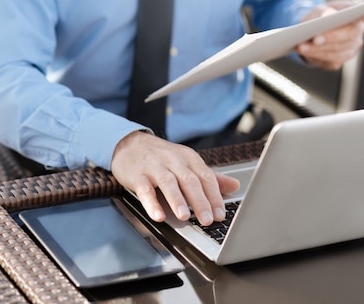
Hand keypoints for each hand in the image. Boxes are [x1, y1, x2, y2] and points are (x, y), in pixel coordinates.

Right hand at [111, 131, 239, 225]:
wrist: (129, 144)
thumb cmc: (161, 158)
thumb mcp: (186, 162)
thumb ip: (209, 177)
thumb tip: (234, 185)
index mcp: (188, 158)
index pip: (206, 177)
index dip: (214, 196)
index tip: (220, 214)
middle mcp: (173, 160)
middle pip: (189, 180)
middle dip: (200, 201)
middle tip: (207, 219)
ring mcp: (154, 166)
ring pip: (168, 182)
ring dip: (177, 200)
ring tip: (184, 217)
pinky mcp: (137, 175)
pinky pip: (145, 189)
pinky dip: (151, 203)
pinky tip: (158, 215)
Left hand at [296, 0, 363, 69]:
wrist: (310, 31)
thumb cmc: (320, 17)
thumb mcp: (319, 9)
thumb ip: (323, 12)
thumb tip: (324, 19)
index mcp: (357, 15)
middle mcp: (357, 33)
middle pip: (350, 36)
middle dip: (331, 37)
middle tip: (315, 38)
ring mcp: (350, 49)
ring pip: (339, 51)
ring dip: (319, 49)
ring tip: (302, 46)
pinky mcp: (338, 61)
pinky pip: (330, 61)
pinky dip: (315, 55)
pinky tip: (304, 51)